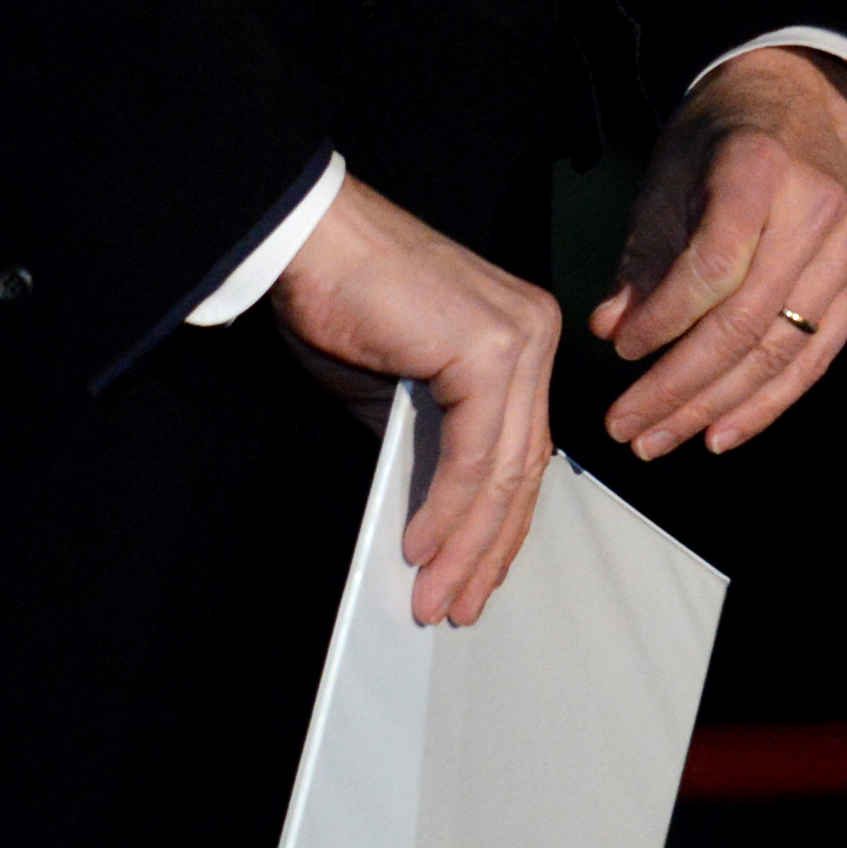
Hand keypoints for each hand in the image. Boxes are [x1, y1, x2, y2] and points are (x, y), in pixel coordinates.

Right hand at [268, 177, 564, 626]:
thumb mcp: (396, 390)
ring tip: (436, 597)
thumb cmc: (342, 302)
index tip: (474, 577)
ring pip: (503, 470)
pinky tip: (421, 549)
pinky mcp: (490, 350)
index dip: (499, 523)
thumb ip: (430, 442)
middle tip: (459, 607)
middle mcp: (536, 336)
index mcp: (523, 340)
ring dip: (466, 545)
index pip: (522, 449)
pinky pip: (473, 454)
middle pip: (523, 467)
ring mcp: (520, 340)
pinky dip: (446, 508)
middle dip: (489, 548)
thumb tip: (438, 517)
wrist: (310, 241)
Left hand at [594, 47, 846, 460]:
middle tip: (628, 427)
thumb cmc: (718, 141)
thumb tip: (610, 329)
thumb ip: (644, 258)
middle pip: (747, 322)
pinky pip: (818, 356)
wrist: (794, 99)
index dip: (664, 321)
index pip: (713, 268)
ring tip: (663, 439)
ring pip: (784, 350)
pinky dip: (769, 401)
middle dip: (681, 386)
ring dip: (719, 406)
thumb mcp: (668, 180)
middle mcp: (816, 210)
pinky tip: (723, 430)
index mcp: (758, 171)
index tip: (619, 352)